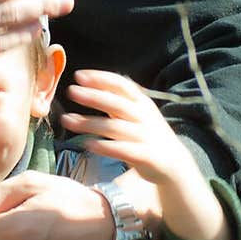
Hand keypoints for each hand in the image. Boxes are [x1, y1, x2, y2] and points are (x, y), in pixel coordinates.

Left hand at [60, 69, 231, 239]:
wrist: (174, 164)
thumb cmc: (148, 135)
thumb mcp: (138, 113)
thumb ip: (119, 100)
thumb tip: (92, 83)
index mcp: (142, 103)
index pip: (121, 84)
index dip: (100, 78)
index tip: (79, 75)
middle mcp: (144, 117)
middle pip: (116, 103)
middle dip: (93, 96)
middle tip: (71, 91)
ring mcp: (144, 136)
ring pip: (114, 127)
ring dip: (89, 123)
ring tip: (66, 120)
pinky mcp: (144, 155)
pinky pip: (121, 150)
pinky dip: (103, 146)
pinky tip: (86, 144)